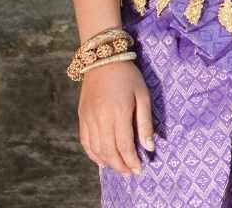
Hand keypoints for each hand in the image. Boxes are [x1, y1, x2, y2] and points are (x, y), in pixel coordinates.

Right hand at [78, 58, 153, 174]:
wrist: (103, 59)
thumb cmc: (128, 76)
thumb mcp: (143, 95)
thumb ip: (145, 122)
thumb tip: (149, 147)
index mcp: (118, 112)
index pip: (124, 145)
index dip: (131, 161)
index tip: (139, 170)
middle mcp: (101, 118)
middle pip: (109, 151)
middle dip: (120, 165)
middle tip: (130, 173)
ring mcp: (89, 118)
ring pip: (96, 149)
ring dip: (107, 162)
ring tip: (119, 168)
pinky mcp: (82, 116)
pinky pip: (85, 141)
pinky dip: (92, 154)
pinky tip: (101, 160)